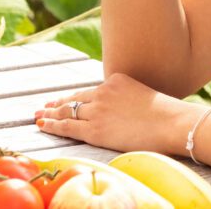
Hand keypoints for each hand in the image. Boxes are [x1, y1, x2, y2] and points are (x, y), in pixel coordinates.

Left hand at [34, 72, 201, 156]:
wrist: (172, 122)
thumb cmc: (167, 115)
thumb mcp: (143, 96)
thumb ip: (127, 99)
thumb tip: (124, 112)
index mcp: (116, 81)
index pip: (88, 91)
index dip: (71, 97)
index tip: (60, 99)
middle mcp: (103, 92)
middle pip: (74, 99)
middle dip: (56, 104)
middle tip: (43, 107)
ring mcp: (98, 110)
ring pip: (67, 111)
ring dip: (50, 114)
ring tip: (39, 117)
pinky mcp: (96, 130)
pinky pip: (68, 127)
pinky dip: (53, 126)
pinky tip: (43, 126)